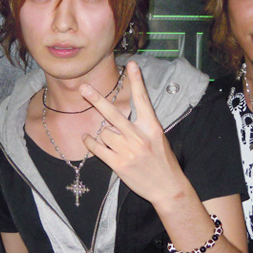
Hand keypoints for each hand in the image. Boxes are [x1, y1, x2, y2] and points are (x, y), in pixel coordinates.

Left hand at [80, 61, 192, 204]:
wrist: (168, 188)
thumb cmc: (162, 160)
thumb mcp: (158, 137)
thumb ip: (142, 123)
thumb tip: (122, 111)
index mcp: (152, 127)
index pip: (142, 99)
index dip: (137, 81)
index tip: (132, 64)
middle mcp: (139, 136)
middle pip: (113, 113)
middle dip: (96, 99)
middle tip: (83, 87)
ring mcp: (128, 151)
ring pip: (104, 132)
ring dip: (104, 134)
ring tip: (112, 142)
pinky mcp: (118, 164)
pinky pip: (97, 148)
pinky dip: (90, 142)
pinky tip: (89, 139)